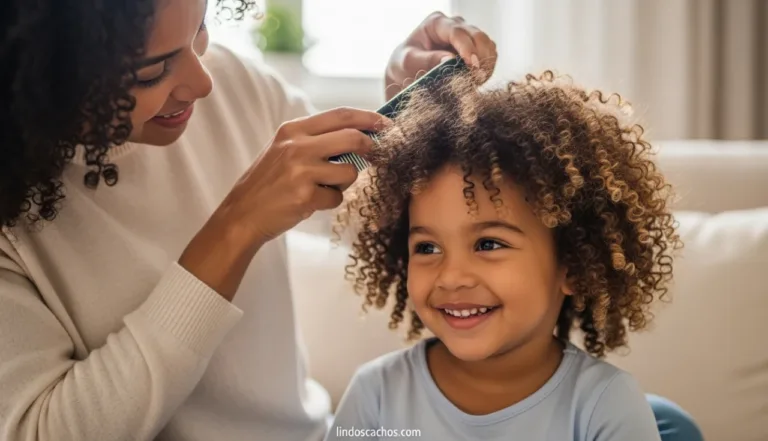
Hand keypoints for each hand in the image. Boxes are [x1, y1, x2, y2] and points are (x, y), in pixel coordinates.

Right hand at [179, 107, 386, 298]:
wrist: (242, 214)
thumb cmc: (269, 183)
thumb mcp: (285, 151)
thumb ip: (317, 140)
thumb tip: (360, 136)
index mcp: (293, 130)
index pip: (341, 115)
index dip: (369, 118)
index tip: (387, 124)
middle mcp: (297, 145)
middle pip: (353, 138)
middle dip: (371, 148)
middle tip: (376, 156)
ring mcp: (301, 170)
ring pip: (350, 172)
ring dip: (344, 184)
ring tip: (322, 188)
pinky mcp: (305, 196)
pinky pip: (337, 198)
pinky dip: (330, 202)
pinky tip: (310, 203)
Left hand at [385, 11, 497, 99]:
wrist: (407, 76)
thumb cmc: (403, 66)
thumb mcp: (407, 64)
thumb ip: (427, 61)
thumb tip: (450, 60)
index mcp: (436, 23)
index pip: (457, 32)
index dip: (467, 48)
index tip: (472, 65)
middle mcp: (455, 25)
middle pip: (477, 35)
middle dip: (480, 56)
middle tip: (478, 78)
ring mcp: (467, 36)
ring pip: (487, 45)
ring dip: (486, 63)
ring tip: (477, 81)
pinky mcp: (475, 50)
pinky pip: (490, 55)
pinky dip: (487, 68)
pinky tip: (478, 80)